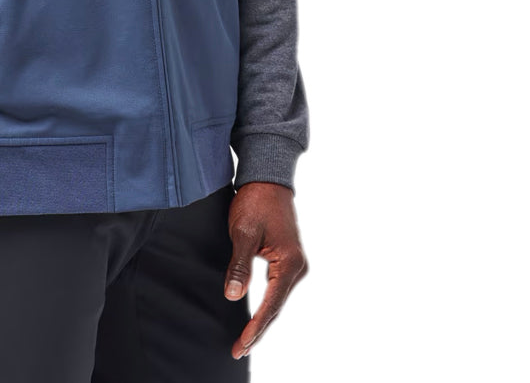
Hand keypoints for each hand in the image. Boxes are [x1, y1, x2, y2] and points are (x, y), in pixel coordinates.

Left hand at [224, 181, 307, 359]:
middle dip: (258, 330)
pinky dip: (266, 305)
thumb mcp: (242, 232)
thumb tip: (232, 296)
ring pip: (277, 300)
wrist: (267, 179)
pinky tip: (256, 315)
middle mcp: (297, 267)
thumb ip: (239, 266)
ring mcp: (294, 264)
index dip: (255, 328)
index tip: (241, 345)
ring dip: (262, 319)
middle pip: (277, 307)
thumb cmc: (255, 202)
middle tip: (238, 350)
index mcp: (289, 263)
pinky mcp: (287, 259)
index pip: (271, 305)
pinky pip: (277, 289)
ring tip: (245, 339)